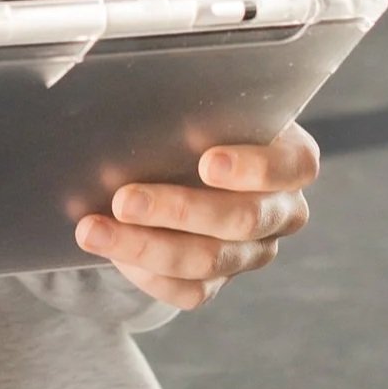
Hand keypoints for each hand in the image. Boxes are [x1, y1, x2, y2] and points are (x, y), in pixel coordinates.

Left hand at [73, 124, 318, 311]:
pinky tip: (111, 250)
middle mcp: (280, 210)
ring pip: (209, 260)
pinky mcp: (219, 280)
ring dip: (146, 245)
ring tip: (94, 229)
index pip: (293, 166)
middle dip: (179, 210)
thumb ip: (188, 101)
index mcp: (290, 159)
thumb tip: (139, 97)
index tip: (207, 162)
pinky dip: (146, 273)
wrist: (171, 161)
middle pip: (243, 219)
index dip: (256, 167)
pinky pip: (189, 291)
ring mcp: (252, 252)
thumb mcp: (196, 101)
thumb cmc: (190, 120)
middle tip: (125, 199)